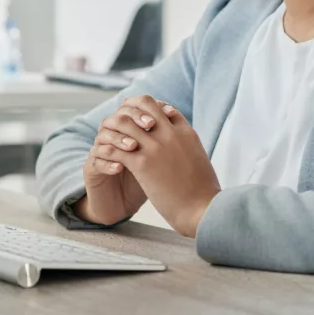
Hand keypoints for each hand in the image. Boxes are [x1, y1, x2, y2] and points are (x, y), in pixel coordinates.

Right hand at [75, 102, 159, 224]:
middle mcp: (112, 137)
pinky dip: (108, 163)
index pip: (133, 108)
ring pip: (103, 135)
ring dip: (120, 139)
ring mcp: (100, 152)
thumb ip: (162, 137)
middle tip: (150, 125)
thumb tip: (175, 113)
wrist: (124, 206)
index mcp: (128, 130)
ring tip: (134, 147)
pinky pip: (95, 161)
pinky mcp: (91, 170)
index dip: (148, 108)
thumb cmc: (145, 180)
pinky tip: (120, 168)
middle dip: (135, 118)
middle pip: (118, 117)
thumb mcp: (157, 158)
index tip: (167, 113)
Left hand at [92, 95, 220, 237]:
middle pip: (145, 104)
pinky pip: (117, 148)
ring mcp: (156, 147)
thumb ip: (190, 147)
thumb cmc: (205, 192)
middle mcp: (170, 134)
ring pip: (126, 123)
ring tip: (111, 141)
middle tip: (122, 126)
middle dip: (131, 112)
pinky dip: (110, 150)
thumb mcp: (200, 160)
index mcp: (186, 132)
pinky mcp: (143, 164)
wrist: (203, 210)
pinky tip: (108, 159)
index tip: (141, 122)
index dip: (151, 112)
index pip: (164, 108)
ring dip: (116, 130)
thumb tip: (186, 147)